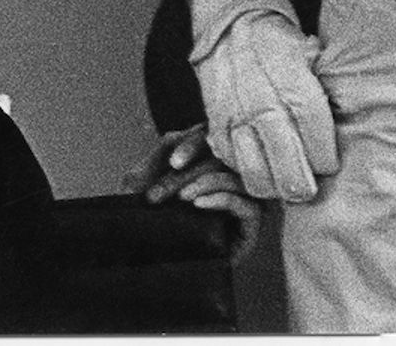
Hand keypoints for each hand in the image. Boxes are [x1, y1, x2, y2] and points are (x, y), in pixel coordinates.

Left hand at [128, 124, 260, 261]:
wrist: (146, 262)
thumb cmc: (146, 219)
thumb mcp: (145, 180)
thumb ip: (163, 151)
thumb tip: (178, 133)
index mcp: (208, 162)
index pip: (212, 140)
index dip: (194, 145)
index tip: (174, 161)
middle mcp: (229, 178)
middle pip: (221, 158)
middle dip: (190, 173)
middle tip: (162, 192)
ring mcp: (242, 201)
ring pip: (235, 178)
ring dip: (206, 183)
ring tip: (182, 198)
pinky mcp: (250, 227)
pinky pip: (247, 205)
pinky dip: (222, 199)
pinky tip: (199, 204)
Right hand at [194, 12, 336, 202]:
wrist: (233, 25)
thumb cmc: (281, 44)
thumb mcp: (312, 54)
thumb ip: (328, 89)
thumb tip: (354, 127)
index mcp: (291, 77)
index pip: (313, 130)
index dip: (323, 156)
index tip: (329, 166)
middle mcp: (260, 97)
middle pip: (285, 157)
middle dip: (301, 183)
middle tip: (309, 191)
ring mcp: (234, 111)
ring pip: (254, 168)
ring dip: (273, 186)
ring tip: (285, 187)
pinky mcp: (215, 121)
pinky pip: (230, 160)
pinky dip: (246, 171)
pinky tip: (261, 169)